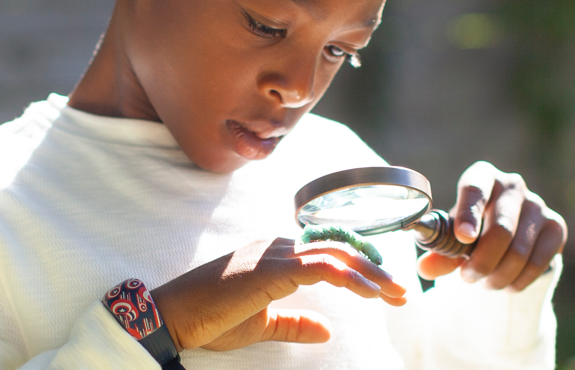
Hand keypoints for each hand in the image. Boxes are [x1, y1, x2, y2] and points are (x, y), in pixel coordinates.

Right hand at [151, 237, 406, 352]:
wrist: (173, 317)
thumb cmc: (210, 320)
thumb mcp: (261, 324)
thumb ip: (294, 323)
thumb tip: (328, 329)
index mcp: (273, 255)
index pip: (326, 251)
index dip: (359, 265)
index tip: (384, 288)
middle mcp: (275, 246)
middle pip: (337, 248)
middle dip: (374, 268)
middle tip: (401, 292)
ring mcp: (272, 254)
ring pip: (334, 254)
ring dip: (369, 274)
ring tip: (394, 294)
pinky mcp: (270, 269)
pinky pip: (319, 266)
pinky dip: (348, 276)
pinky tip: (369, 292)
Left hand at [417, 161, 567, 290]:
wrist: (507, 236)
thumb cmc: (470, 230)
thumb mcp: (452, 237)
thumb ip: (440, 252)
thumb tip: (425, 268)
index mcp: (482, 176)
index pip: (475, 188)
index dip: (468, 214)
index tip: (463, 238)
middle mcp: (512, 184)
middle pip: (501, 229)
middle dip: (482, 262)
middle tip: (467, 278)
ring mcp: (538, 204)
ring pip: (519, 252)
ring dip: (498, 276)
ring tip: (484, 283)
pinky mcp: (556, 227)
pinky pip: (538, 263)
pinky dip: (517, 281)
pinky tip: (505, 285)